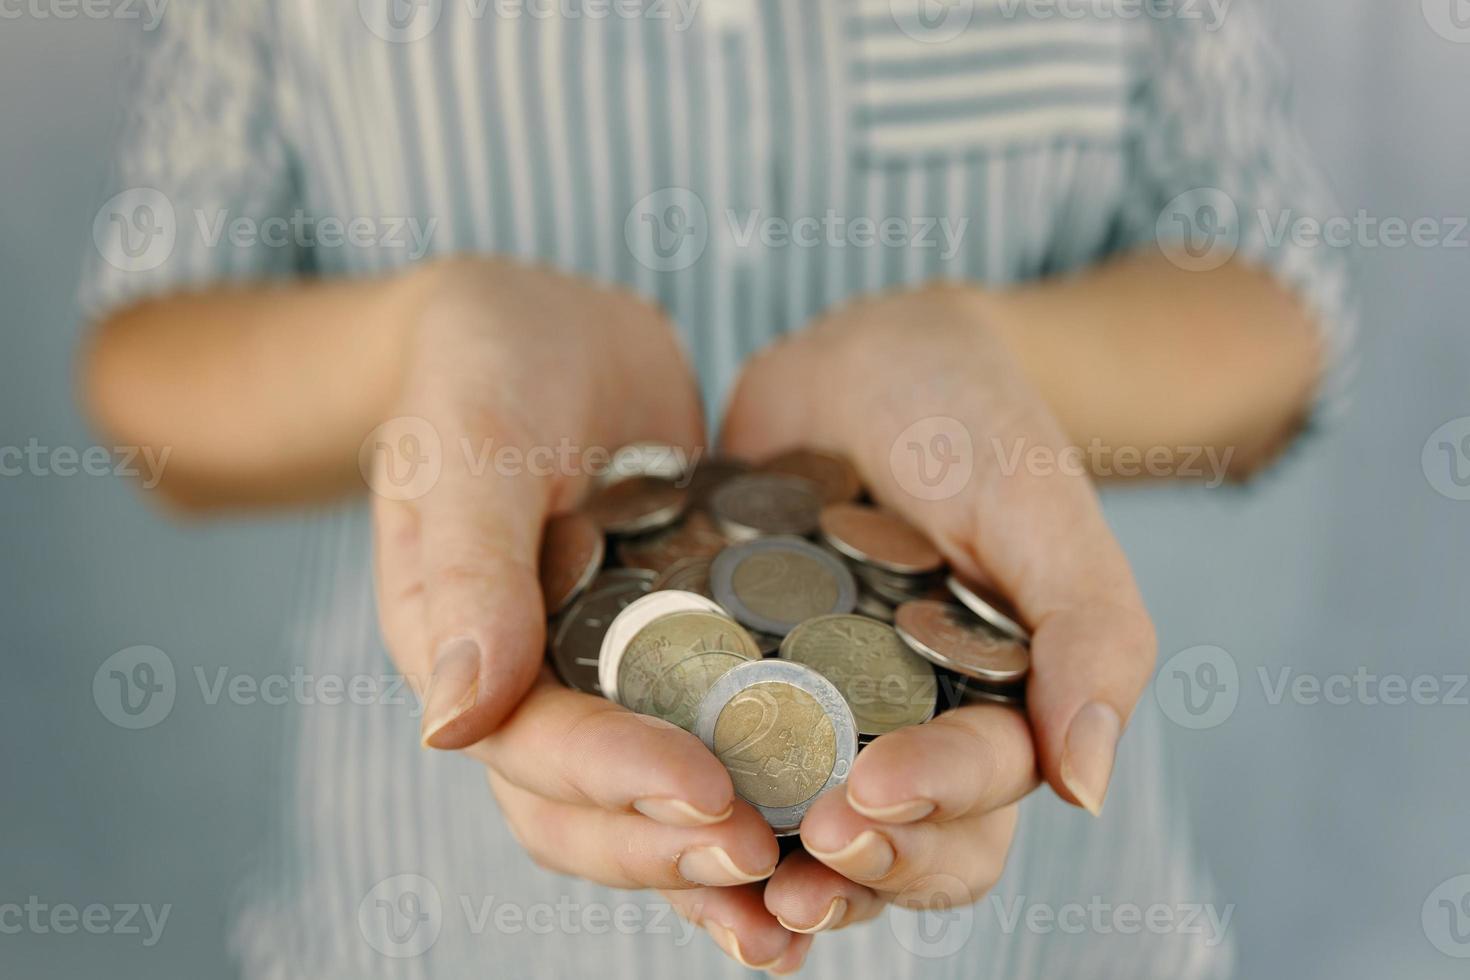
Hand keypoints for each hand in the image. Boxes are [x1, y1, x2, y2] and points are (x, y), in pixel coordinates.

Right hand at [368, 259, 804, 972]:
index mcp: (465, 653)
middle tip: (768, 865)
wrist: (540, 332)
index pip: (534, 746)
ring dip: (718, 863)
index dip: (618, 777)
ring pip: (651, 806)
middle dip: (673, 847)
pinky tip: (833, 827)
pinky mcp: (673, 659)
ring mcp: (604, 682)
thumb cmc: (483, 368)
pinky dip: (763, 792)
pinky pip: (714, 740)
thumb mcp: (467, 442)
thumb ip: (467, 569)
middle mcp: (532, 690)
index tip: (710, 791)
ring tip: (808, 908)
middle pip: (590, 813)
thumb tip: (454, 726)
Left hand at [720, 283, 1156, 930]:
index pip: (976, 792)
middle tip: (797, 863)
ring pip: (791, 827)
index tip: (869, 792)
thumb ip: (1090, 635)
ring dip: (759, 870)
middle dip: (850, 871)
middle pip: (887, 844)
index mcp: (990, 714)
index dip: (930, 804)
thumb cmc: (977, 423)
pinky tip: (638, 807)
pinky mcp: (726, 681)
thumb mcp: (1041, 510)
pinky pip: (702, 752)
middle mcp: (899, 734)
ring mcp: (808, 714)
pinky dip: (677, 794)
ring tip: (718, 875)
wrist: (869, 360)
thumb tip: (1090, 787)